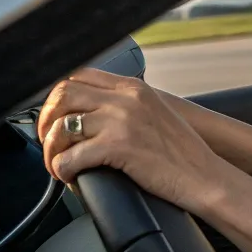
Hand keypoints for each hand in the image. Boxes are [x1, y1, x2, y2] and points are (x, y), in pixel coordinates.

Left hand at [37, 68, 223, 214]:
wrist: (204, 175)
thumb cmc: (182, 152)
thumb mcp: (156, 113)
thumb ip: (127, 105)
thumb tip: (92, 113)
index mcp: (134, 87)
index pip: (79, 73)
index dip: (57, 95)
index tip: (56, 116)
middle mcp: (127, 98)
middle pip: (62, 94)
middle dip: (46, 120)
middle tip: (51, 142)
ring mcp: (122, 121)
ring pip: (60, 127)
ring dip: (51, 150)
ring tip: (59, 164)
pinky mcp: (118, 147)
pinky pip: (69, 157)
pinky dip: (62, 170)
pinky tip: (71, 177)